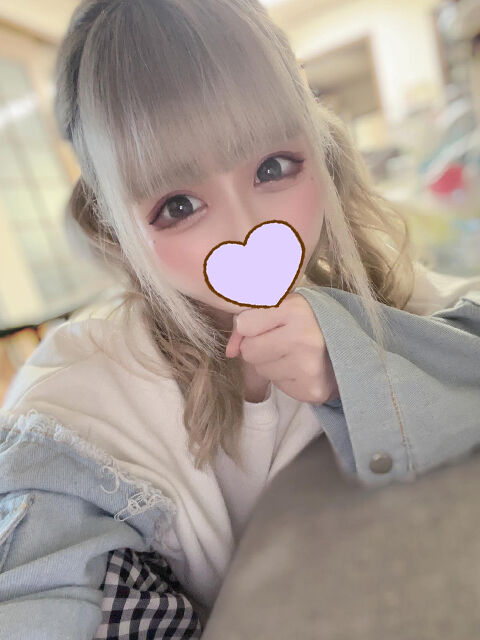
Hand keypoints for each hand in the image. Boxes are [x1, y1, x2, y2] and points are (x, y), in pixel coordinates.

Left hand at [225, 293, 339, 404]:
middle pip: (249, 350)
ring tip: (295, 354)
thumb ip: (248, 321)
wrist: (351, 346)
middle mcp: (303, 337)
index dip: (250, 326)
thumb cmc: (310, 322)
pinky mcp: (311, 389)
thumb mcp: (283, 307)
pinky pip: (277, 385)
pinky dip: (285, 378)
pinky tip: (302, 368)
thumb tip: (229, 351)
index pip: (244, 324)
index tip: (267, 323)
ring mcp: (308, 366)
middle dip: (259, 347)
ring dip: (272, 363)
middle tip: (282, 341)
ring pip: (261, 369)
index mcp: (295, 308)